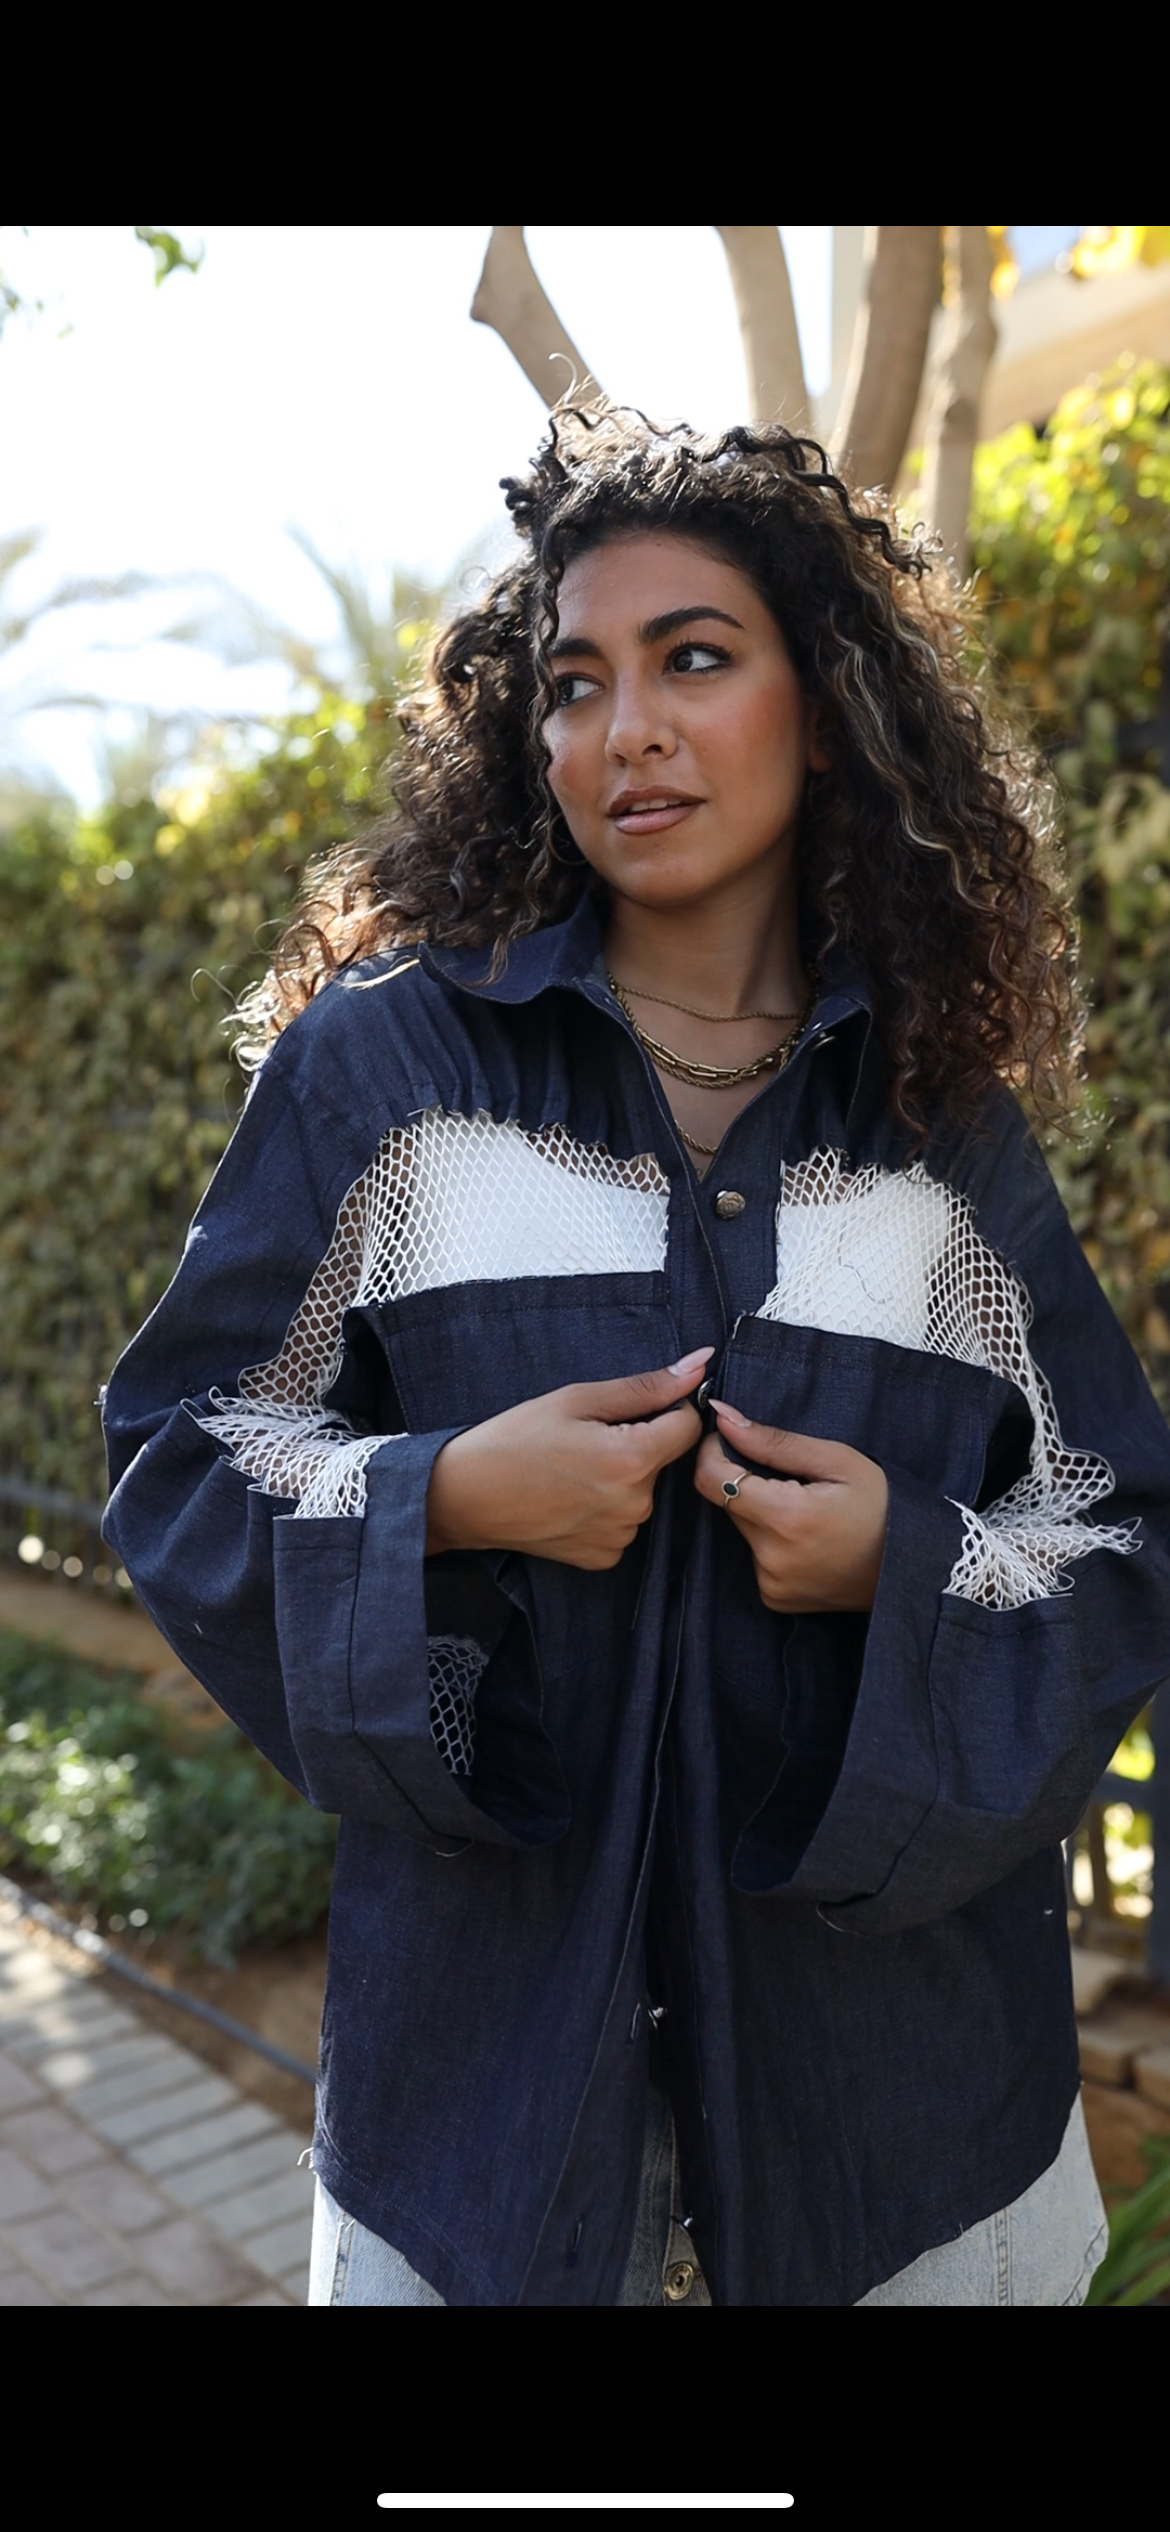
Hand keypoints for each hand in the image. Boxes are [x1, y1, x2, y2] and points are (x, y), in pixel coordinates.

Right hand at [425, 1349, 712, 1568]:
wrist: (464, 1496)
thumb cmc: (514, 1439)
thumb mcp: (576, 1399)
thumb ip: (645, 1386)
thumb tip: (701, 1365)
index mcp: (632, 1459)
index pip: (687, 1425)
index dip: (664, 1409)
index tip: (626, 1410)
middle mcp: (635, 1504)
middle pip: (662, 1459)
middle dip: (637, 1443)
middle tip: (584, 1440)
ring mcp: (621, 1536)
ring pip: (643, 1491)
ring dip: (621, 1477)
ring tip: (571, 1470)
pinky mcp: (605, 1557)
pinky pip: (624, 1522)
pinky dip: (606, 1508)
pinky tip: (570, 1498)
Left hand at [694, 1403, 888, 1612]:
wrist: (912, 1567)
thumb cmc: (882, 1505)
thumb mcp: (836, 1460)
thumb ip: (773, 1442)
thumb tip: (724, 1418)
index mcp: (786, 1517)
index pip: (711, 1480)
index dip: (712, 1452)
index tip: (728, 1438)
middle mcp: (771, 1557)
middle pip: (728, 1504)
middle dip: (746, 1482)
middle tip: (790, 1477)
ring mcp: (772, 1583)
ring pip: (742, 1530)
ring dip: (761, 1512)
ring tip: (806, 1510)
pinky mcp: (775, 1599)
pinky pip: (756, 1556)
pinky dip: (771, 1541)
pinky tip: (807, 1538)